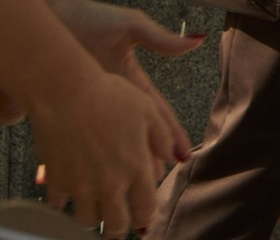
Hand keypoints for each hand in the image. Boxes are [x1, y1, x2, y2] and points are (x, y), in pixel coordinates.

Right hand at [25, 62, 168, 234]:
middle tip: (119, 227)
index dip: (146, 219)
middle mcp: (110, 184)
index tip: (144, 221)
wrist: (66, 95)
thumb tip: (180, 158)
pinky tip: (67, 199)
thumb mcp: (149, 112)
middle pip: (116, 224)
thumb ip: (165, 139)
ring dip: (93, 220)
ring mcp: (81, 186)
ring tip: (96, 215)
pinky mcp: (57, 181)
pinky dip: (62, 207)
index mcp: (137, 168)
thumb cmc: (112, 98)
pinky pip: (58, 207)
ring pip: (87, 221)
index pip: (145, 208)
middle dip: (120, 228)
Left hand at [44, 0, 197, 166]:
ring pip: (108, 139)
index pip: (155, 113)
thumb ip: (162, 39)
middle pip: (135, 132)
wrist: (55, 16)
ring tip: (124, 182)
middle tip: (157, 178)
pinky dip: (70, 154)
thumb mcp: (133, 26)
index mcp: (130, 80)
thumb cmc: (93, 17)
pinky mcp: (68, 105)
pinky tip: (66, 172)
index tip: (182, 154)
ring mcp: (92, 102)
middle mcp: (113, 97)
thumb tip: (199, 39)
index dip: (169, 134)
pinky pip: (71, 135)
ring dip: (118, 159)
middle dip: (148, 155)